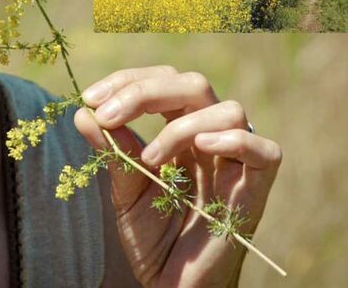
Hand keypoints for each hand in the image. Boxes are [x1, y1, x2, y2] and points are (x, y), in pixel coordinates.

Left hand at [74, 66, 281, 286]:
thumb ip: (113, 151)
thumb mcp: (125, 192)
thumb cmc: (154, 239)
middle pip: (193, 85)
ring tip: (151, 159)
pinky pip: (264, 151)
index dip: (128, 81)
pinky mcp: (255, 190)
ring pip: (228, 110)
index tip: (90, 99)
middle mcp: (210, 137)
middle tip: (109, 115)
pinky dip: (234, 141)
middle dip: (146, 91)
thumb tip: (82, 113)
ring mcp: (235, 162)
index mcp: (180, 130)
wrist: (173, 287)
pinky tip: (202, 148)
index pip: (162, 81)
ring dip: (181, 125)